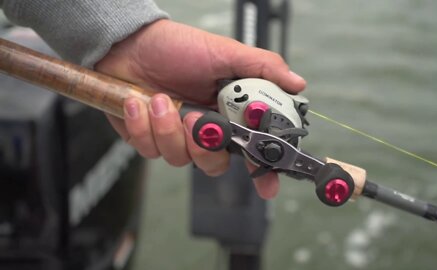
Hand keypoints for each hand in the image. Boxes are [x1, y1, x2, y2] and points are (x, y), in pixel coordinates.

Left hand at [95, 19, 305, 198]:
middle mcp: (205, 129)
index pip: (252, 147)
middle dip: (204, 146)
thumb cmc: (178, 46)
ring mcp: (176, 136)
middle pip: (215, 163)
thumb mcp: (225, 53)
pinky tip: (138, 102)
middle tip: (195, 118)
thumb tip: (297, 84)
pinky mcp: (148, 138)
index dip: (263, 169)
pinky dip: (142, 125)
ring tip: (160, 99)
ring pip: (180, 159)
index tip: (268, 187)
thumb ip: (263, 68)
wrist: (130, 44)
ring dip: (168, 129)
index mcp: (228, 112)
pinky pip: (150, 149)